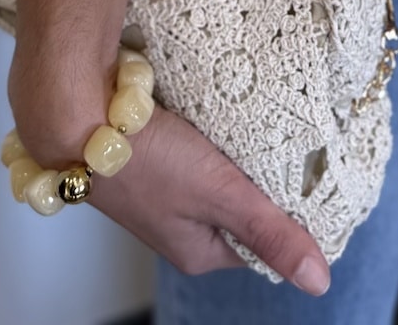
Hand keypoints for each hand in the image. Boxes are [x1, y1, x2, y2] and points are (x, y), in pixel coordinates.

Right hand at [88, 103, 330, 293]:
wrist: (79, 116)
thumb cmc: (146, 160)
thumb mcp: (220, 195)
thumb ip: (270, 233)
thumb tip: (318, 282)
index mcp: (200, 251)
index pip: (264, 241)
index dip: (290, 211)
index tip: (311, 176)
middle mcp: (182, 227)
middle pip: (243, 206)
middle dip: (263, 177)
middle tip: (288, 143)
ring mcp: (166, 192)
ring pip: (222, 175)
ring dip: (238, 152)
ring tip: (257, 125)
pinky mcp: (155, 157)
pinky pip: (199, 151)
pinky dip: (214, 135)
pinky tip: (223, 115)